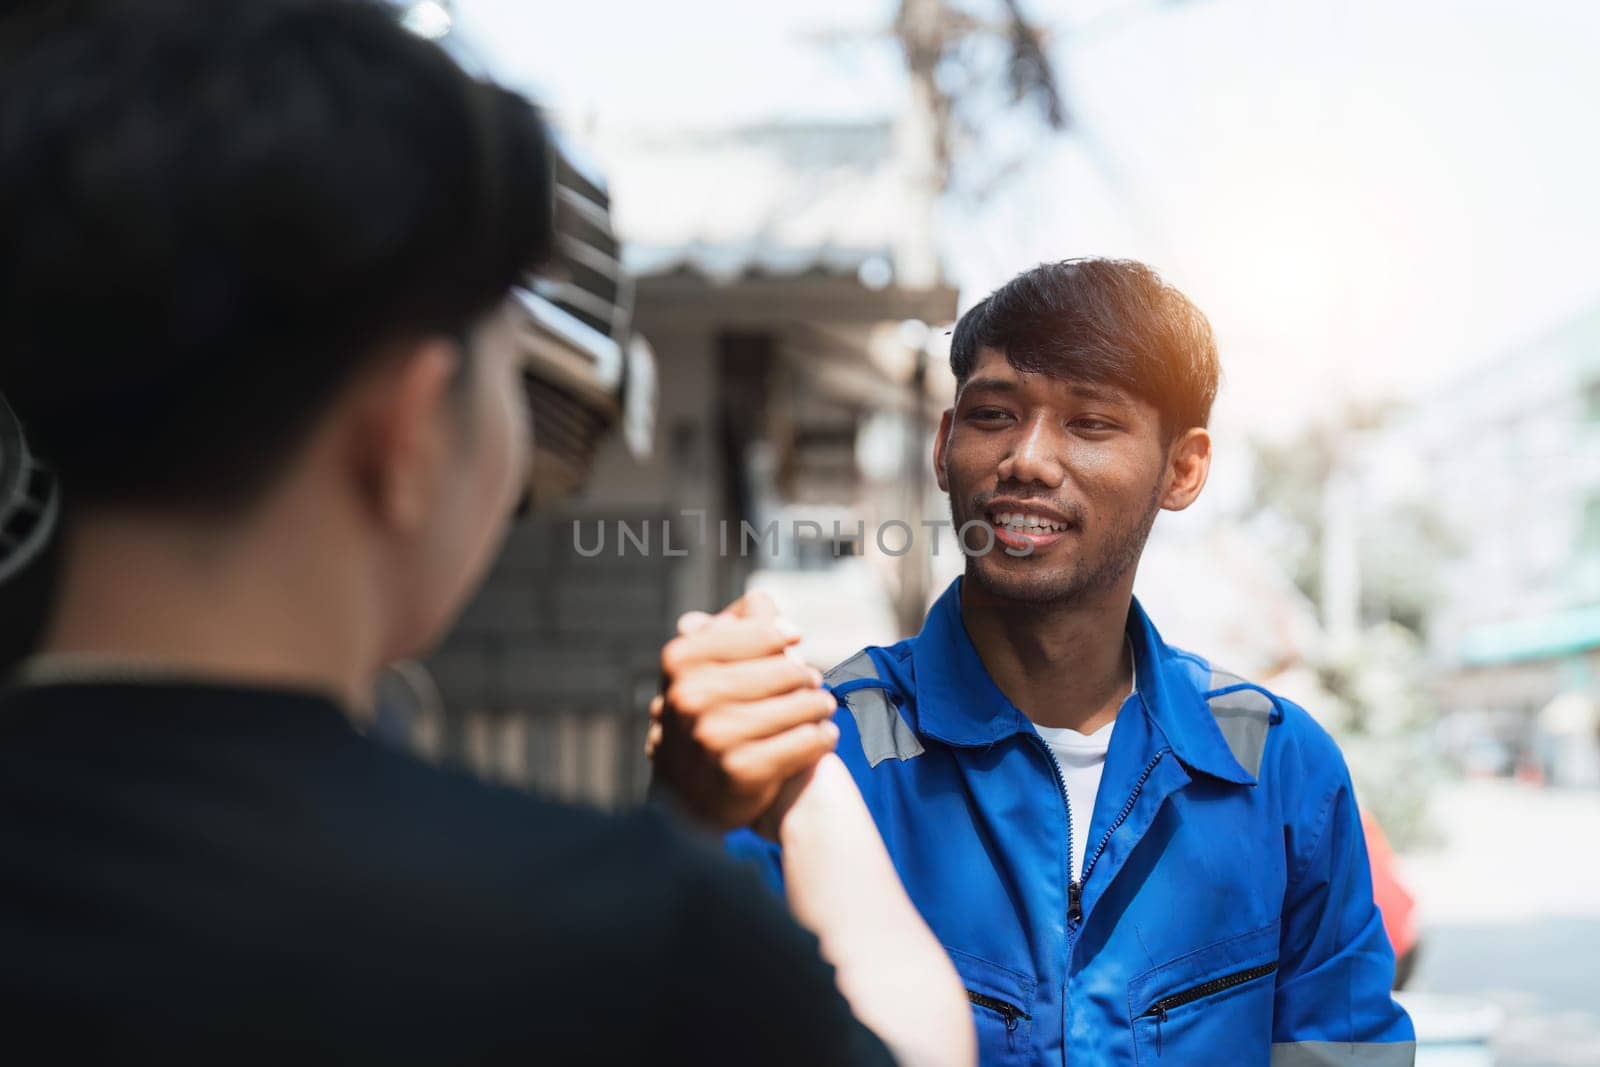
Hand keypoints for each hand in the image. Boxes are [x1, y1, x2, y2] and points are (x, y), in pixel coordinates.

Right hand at [650, 592, 838, 831]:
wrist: (685, 802)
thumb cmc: (702, 720)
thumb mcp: (699, 673)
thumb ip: (730, 632)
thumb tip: (761, 602)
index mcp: (680, 662)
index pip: (758, 632)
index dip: (780, 635)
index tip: (794, 639)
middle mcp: (692, 697)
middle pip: (787, 669)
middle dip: (804, 676)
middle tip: (812, 682)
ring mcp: (716, 735)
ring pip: (802, 704)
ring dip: (820, 705)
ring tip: (822, 707)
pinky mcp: (743, 770)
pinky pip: (806, 741)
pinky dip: (821, 737)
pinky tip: (823, 735)